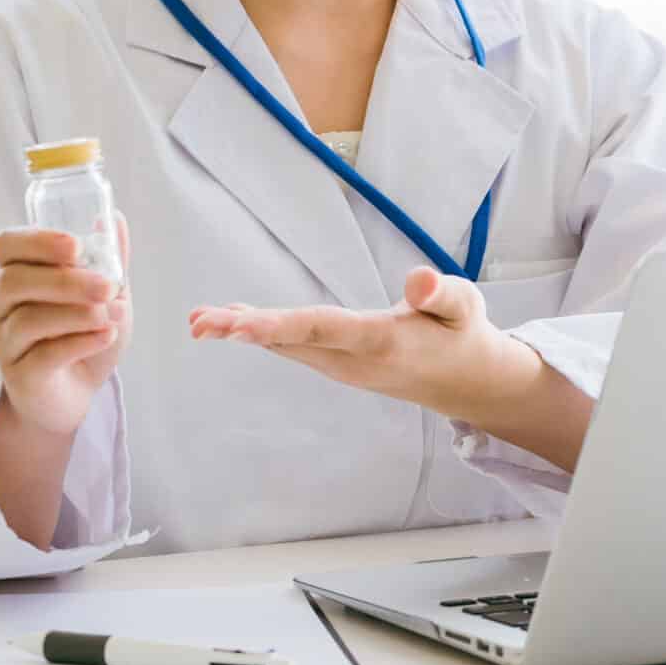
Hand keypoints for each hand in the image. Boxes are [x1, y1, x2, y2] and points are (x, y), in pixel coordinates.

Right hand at [0, 217, 128, 439]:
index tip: (76, 246)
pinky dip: (81, 342)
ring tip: (114, 315)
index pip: (7, 246)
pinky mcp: (18, 375)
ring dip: (79, 314)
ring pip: (29, 320)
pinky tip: (106, 336)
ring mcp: (3, 342)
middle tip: (109, 287)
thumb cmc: (84, 334)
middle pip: (14, 281)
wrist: (76, 393)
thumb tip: (113, 218)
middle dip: (66, 281)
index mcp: (15, 275)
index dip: (37, 242)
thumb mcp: (104, 294)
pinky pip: (44, 355)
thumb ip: (108, 258)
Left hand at [188, 267, 537, 423]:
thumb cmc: (462, 334)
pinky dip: (260, 334)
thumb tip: (418, 282)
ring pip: (286, 347)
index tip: (240, 325)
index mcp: (382, 341)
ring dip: (243, 333)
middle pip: (292, 342)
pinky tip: (234, 322)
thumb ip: (442, 294)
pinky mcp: (337, 364)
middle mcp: (353, 360)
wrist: (464, 382)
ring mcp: (342, 366)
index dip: (280, 325)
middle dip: (244, 331)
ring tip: (199, 322)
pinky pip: (292, 347)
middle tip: (199, 323)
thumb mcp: (465, 307)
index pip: (324, 330)